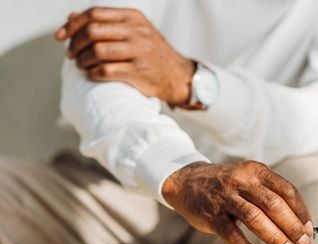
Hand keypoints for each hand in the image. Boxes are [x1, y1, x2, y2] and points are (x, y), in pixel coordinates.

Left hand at [54, 7, 193, 105]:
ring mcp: (139, 52)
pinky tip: (93, 75)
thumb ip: (105, 24)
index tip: (60, 37)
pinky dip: (93, 74)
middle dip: (75, 45)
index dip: (72, 25)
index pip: (93, 14)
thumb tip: (71, 18)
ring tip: (81, 66)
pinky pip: (105, 71)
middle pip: (92, 32)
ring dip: (82, 61)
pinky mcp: (138, 73)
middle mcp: (137, 32)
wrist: (177, 75)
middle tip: (71, 55)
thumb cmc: (151, 53)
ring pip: (96, 52)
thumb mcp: (133, 31)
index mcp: (133, 17)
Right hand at [162, 161, 313, 243]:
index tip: (309, 228)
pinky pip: (232, 235)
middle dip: (292, 226)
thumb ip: (270, 194)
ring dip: (275, 237)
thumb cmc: (226, 184)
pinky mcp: (212, 215)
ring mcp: (225, 197)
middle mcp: (242, 181)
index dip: (301, 211)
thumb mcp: (249, 178)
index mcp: (256, 171)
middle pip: (273, 204)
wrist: (187, 181)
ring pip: (254, 218)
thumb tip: (299, 222)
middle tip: (303, 242)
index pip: (286, 190)